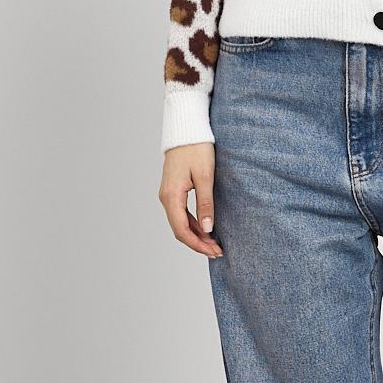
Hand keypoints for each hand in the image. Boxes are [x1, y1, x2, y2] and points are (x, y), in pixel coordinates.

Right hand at [159, 143, 223, 257]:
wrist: (186, 130)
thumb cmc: (196, 149)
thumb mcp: (205, 176)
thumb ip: (205, 204)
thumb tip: (208, 229)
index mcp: (171, 196)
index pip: (182, 230)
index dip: (198, 244)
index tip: (214, 251)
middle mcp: (166, 198)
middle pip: (180, 230)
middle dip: (198, 243)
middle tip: (217, 251)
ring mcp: (168, 195)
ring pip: (180, 223)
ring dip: (196, 235)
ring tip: (214, 243)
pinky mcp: (173, 191)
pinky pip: (181, 214)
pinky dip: (193, 224)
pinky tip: (205, 229)